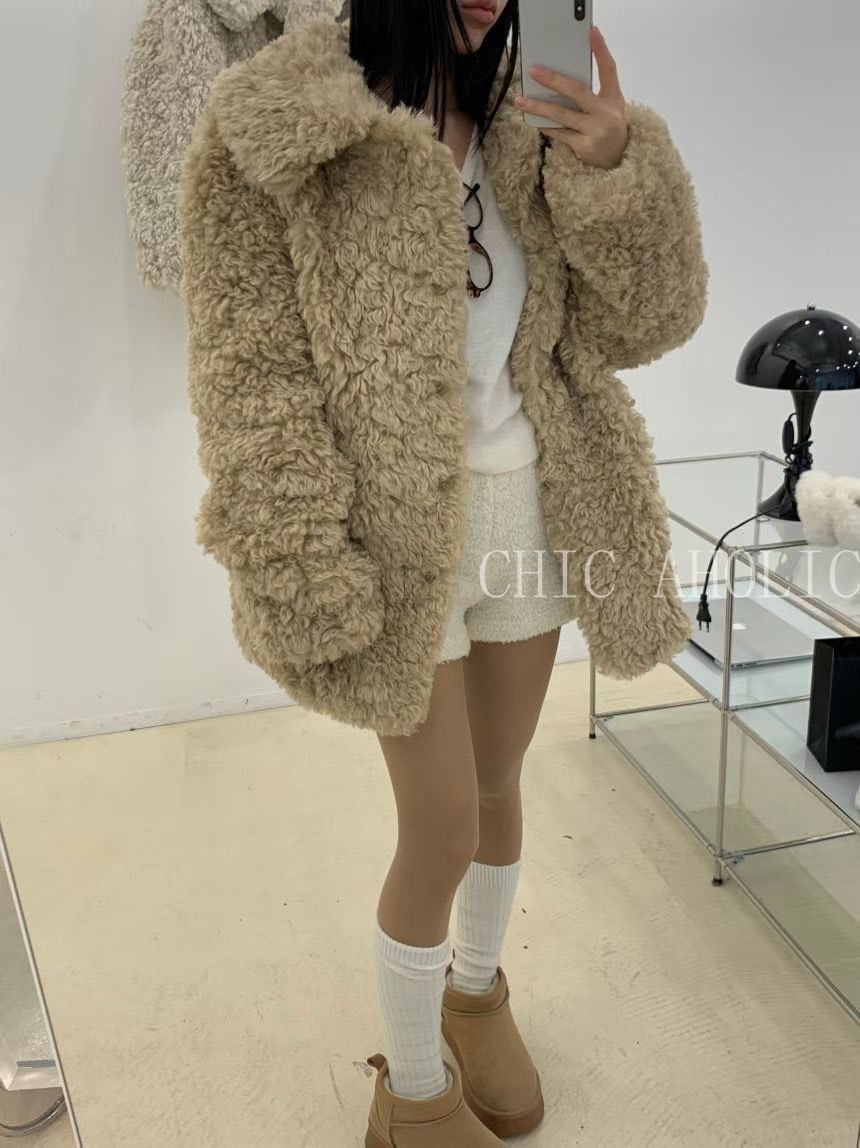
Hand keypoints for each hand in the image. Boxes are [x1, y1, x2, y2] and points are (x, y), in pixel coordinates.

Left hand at [514, 27, 628, 169]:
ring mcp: (595, 130)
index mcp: (613, 97)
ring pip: (562, 115)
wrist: (619, 159)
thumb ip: (593, 90)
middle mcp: (606, 112)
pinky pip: (559, 133)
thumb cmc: (608, 125)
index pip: (609, 69)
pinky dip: (546, 125)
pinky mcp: (585, 147)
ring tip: (520, 100)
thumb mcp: (610, 104)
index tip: (591, 32)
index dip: (601, 50)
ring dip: (539, 107)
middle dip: (554, 80)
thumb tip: (561, 78)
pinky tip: (533, 119)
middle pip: (577, 91)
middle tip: (534, 71)